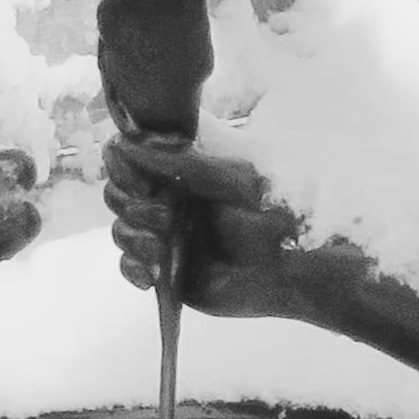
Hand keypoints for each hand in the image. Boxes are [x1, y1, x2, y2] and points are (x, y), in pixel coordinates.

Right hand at [106, 134, 320, 320]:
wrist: (302, 269)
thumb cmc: (281, 212)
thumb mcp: (235, 177)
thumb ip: (182, 161)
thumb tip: (129, 142)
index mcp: (185, 164)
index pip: (130, 152)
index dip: (123, 165)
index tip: (143, 183)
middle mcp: (172, 195)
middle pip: (116, 190)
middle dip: (130, 205)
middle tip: (165, 218)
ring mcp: (167, 233)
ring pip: (120, 228)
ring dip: (131, 238)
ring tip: (160, 250)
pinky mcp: (169, 270)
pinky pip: (130, 267)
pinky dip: (131, 269)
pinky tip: (152, 276)